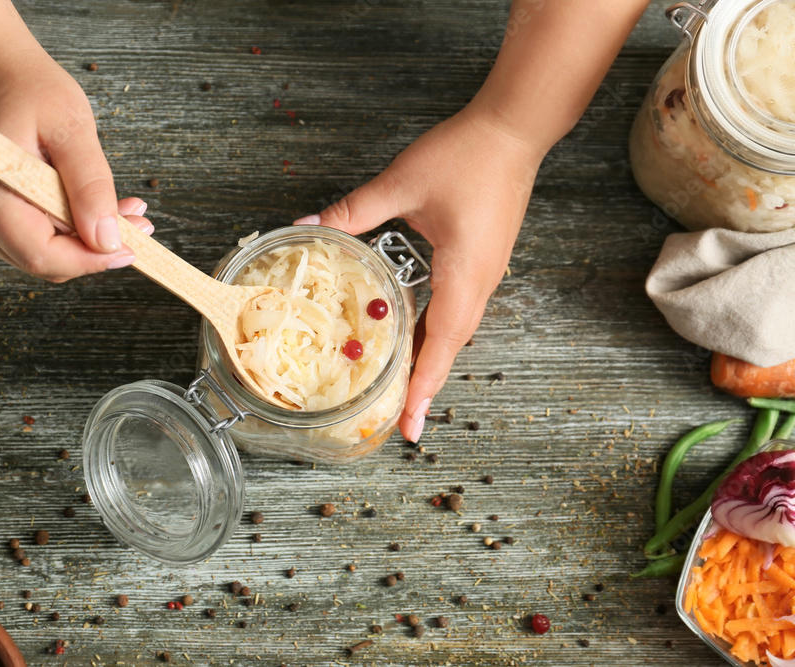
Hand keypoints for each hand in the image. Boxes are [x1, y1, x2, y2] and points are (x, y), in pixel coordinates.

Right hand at [0, 50, 151, 281]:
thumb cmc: (29, 90)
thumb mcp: (71, 128)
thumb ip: (89, 185)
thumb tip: (106, 239)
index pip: (40, 255)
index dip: (88, 261)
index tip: (131, 248)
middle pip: (44, 262)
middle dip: (95, 252)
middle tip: (140, 223)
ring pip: (46, 255)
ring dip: (89, 242)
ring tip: (128, 210)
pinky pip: (40, 238)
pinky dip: (75, 230)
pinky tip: (101, 207)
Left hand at [293, 104, 544, 441]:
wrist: (513, 129)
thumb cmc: (465, 155)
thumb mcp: (401, 184)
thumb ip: (353, 211)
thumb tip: (307, 226)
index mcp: (463, 273)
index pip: (441, 344)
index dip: (422, 386)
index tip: (410, 425)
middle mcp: (479, 283)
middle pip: (450, 348)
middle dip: (425, 386)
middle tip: (402, 422)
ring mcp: (485, 274)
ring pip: (455, 331)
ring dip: (431, 361)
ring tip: (405, 390)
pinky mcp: (482, 262)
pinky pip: (458, 310)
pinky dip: (436, 332)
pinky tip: (415, 335)